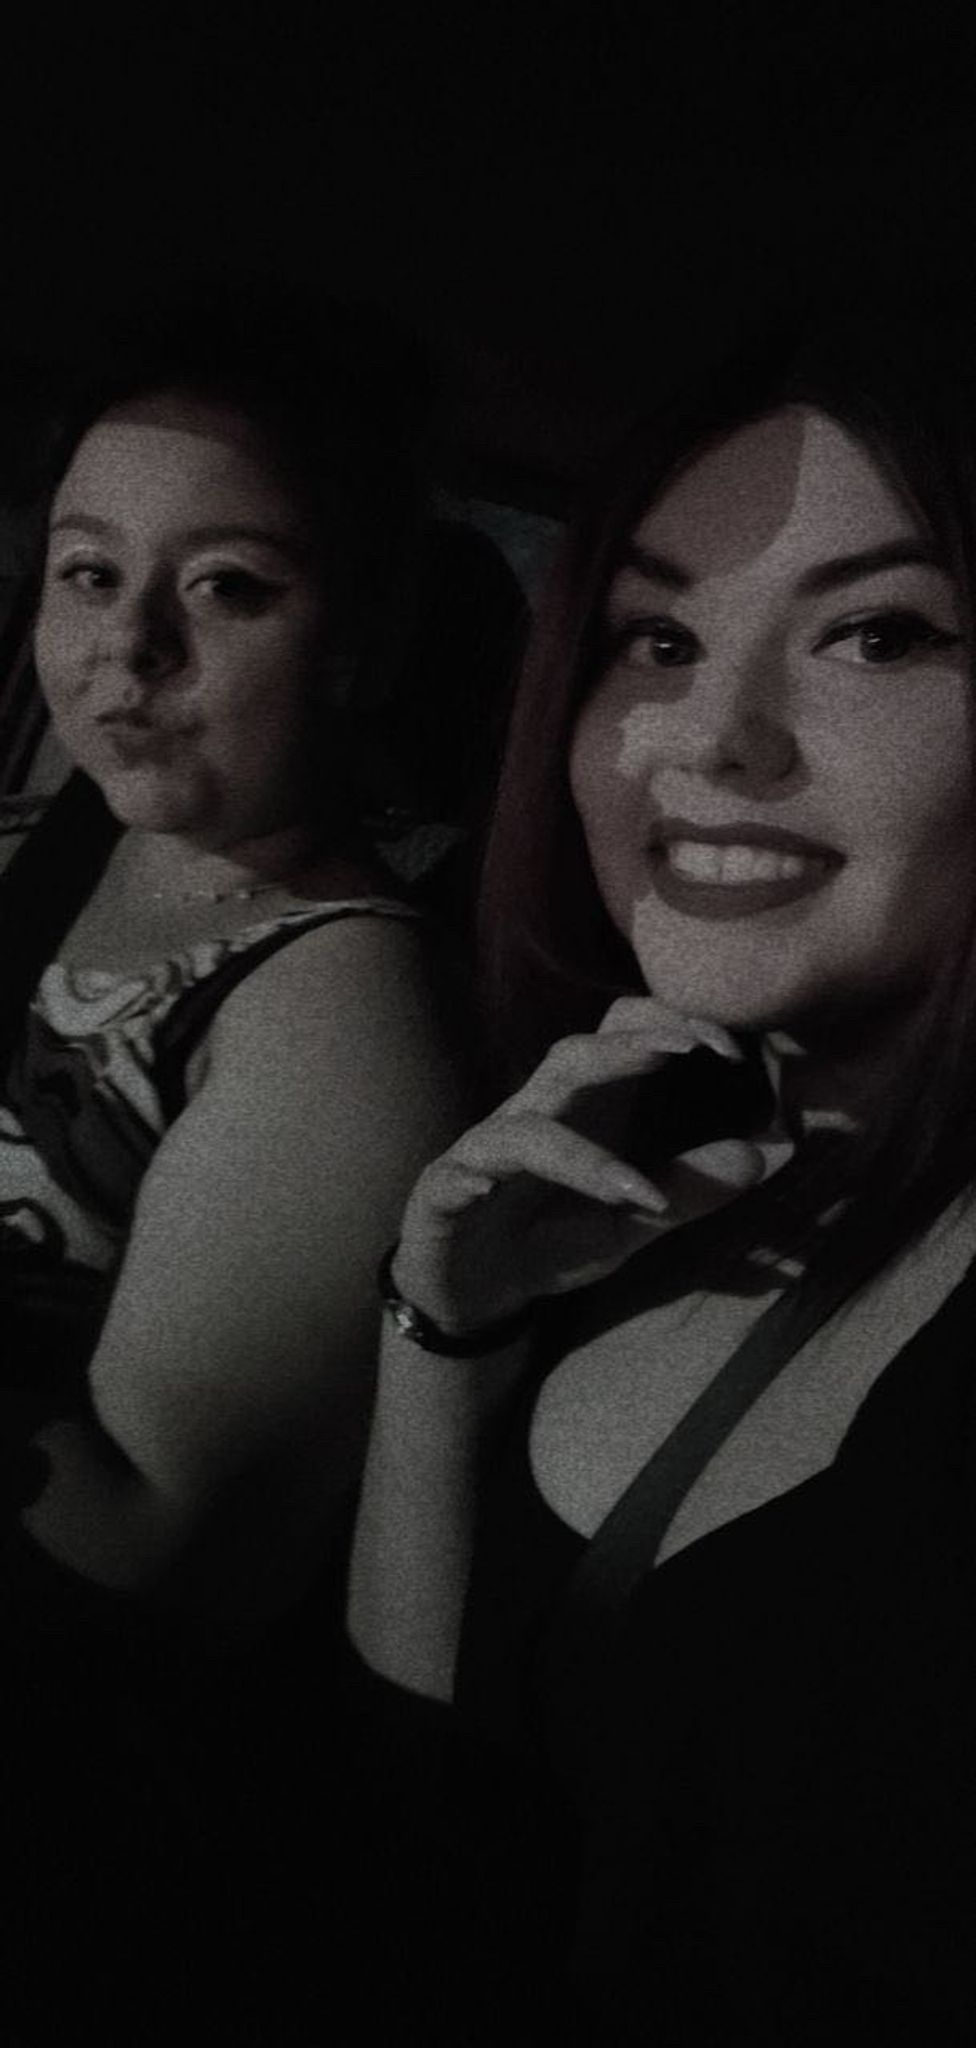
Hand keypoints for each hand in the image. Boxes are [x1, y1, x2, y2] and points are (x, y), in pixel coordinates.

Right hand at [393, 998, 790, 1336]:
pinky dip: (476, 1176)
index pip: (622, 1035)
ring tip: (634, 1189)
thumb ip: (694, 1188)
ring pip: (524, 1126)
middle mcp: (537, 1114)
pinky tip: (489, 1187)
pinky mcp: (443, 1192)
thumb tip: (770, 1154)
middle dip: (626, 1047)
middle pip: (572, 1056)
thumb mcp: (633, 1222)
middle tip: (686, 1051)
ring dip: (581, 1153)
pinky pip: (459, 1174)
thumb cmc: (556, 1236)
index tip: (729, 1047)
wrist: (474, 1290)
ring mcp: (487, 1151)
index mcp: (586, 1108)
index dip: (668, 1026)